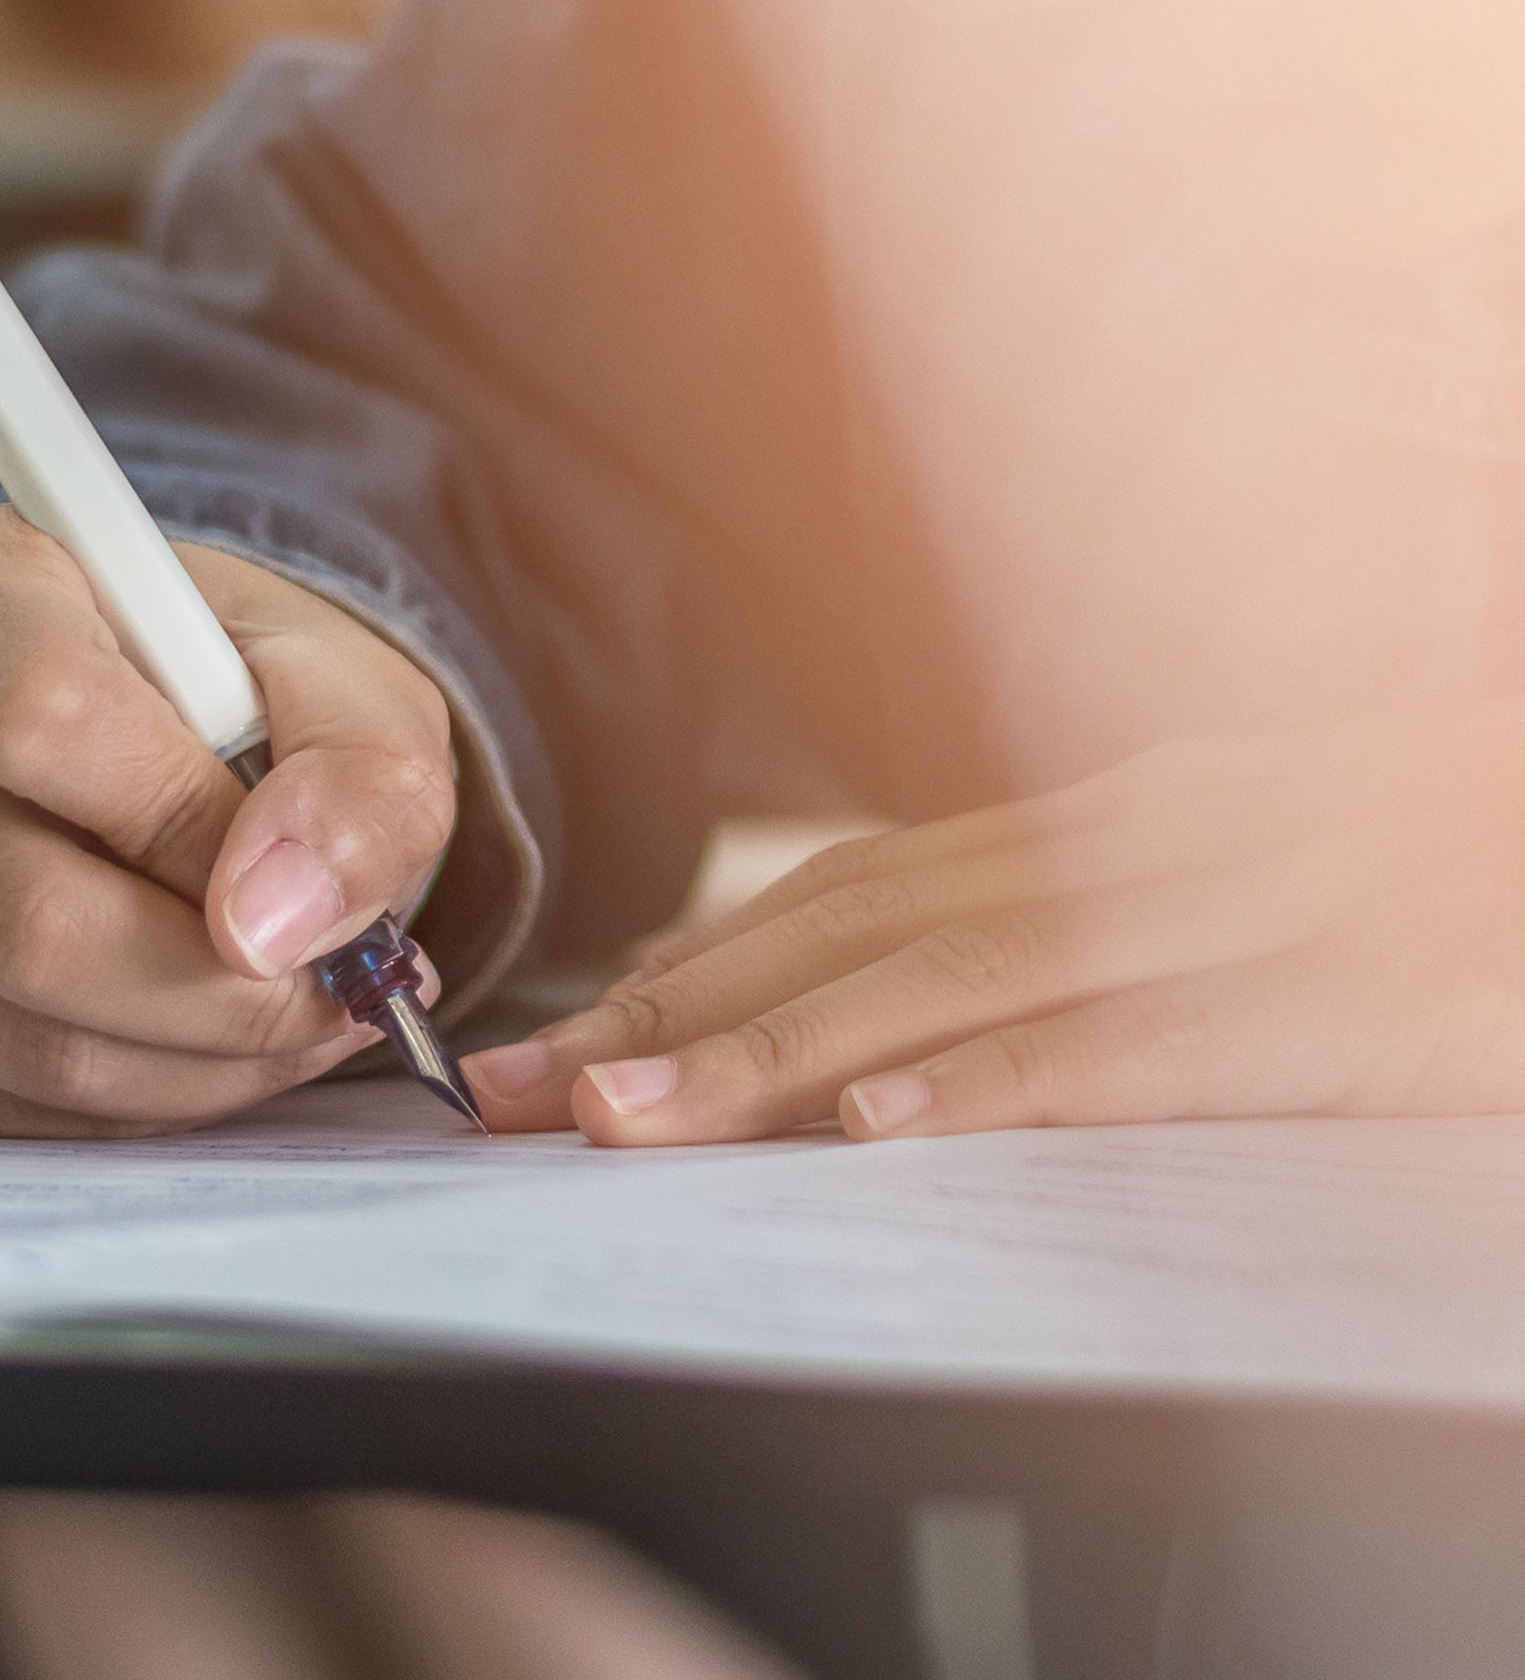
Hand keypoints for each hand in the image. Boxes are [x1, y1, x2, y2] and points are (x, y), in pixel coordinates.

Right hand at [0, 505, 454, 1136]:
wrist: (131, 745)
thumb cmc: (226, 695)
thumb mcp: (338, 686)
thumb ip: (356, 775)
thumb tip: (277, 923)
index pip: (43, 717)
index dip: (194, 827)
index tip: (303, 873)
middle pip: (24, 915)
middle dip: (220, 987)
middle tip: (333, 988)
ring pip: (18, 1037)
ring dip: (198, 1061)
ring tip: (293, 1015)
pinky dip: (135, 1100)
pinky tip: (202, 1043)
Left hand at [463, 703, 1524, 1144]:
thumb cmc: (1442, 869)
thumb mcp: (1234, 870)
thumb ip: (1064, 922)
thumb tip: (883, 1011)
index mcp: (1108, 819)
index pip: (849, 893)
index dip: (685, 966)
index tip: (549, 1042)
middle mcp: (1145, 842)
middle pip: (860, 928)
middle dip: (672, 1015)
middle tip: (515, 1097)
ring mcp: (1240, 909)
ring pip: (961, 979)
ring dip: (775, 1051)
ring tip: (629, 1118)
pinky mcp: (1340, 1000)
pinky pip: (1140, 1047)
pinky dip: (996, 1084)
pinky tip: (878, 1127)